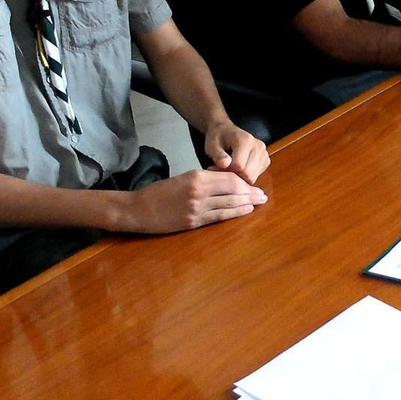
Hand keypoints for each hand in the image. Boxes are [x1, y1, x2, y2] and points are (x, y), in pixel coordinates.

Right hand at [122, 170, 266, 232]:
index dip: (245, 182)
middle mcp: (198, 192)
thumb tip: (226, 177)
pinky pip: (219, 217)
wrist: (137, 210)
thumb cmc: (159, 192)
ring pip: (229, 205)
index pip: (229, 178)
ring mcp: (196, 209)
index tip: (254, 184)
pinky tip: (244, 211)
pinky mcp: (193, 222)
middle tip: (263, 196)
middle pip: (233, 191)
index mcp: (196, 177)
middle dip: (251, 194)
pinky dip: (234, 214)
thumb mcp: (182, 177)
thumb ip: (204, 178)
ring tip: (258, 203)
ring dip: (246, 204)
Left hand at [202, 119, 269, 183]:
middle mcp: (258, 146)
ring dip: (240, 177)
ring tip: (230, 168)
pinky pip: (255, 176)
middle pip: (248, 174)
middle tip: (222, 169)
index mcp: (246, 140)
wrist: (226, 131)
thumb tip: (224, 164)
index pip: (240, 166)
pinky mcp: (265, 161)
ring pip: (253, 177)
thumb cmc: (218, 138)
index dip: (226, 171)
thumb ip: (218, 155)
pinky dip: (245, 176)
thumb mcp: (212, 145)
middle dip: (234, 176)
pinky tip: (238, 168)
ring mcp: (264, 154)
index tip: (216, 168)